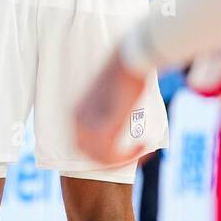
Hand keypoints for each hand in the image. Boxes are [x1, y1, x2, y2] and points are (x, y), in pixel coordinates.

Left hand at [73, 48, 146, 165]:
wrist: (129, 60)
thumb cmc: (125, 74)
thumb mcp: (112, 98)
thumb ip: (110, 114)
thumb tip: (119, 126)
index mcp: (76, 113)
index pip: (86, 145)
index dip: (107, 153)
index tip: (128, 147)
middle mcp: (76, 121)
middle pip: (92, 156)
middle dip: (116, 159)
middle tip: (137, 154)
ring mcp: (86, 125)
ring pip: (103, 159)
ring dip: (126, 159)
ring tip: (143, 149)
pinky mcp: (101, 128)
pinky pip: (112, 156)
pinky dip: (130, 157)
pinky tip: (144, 146)